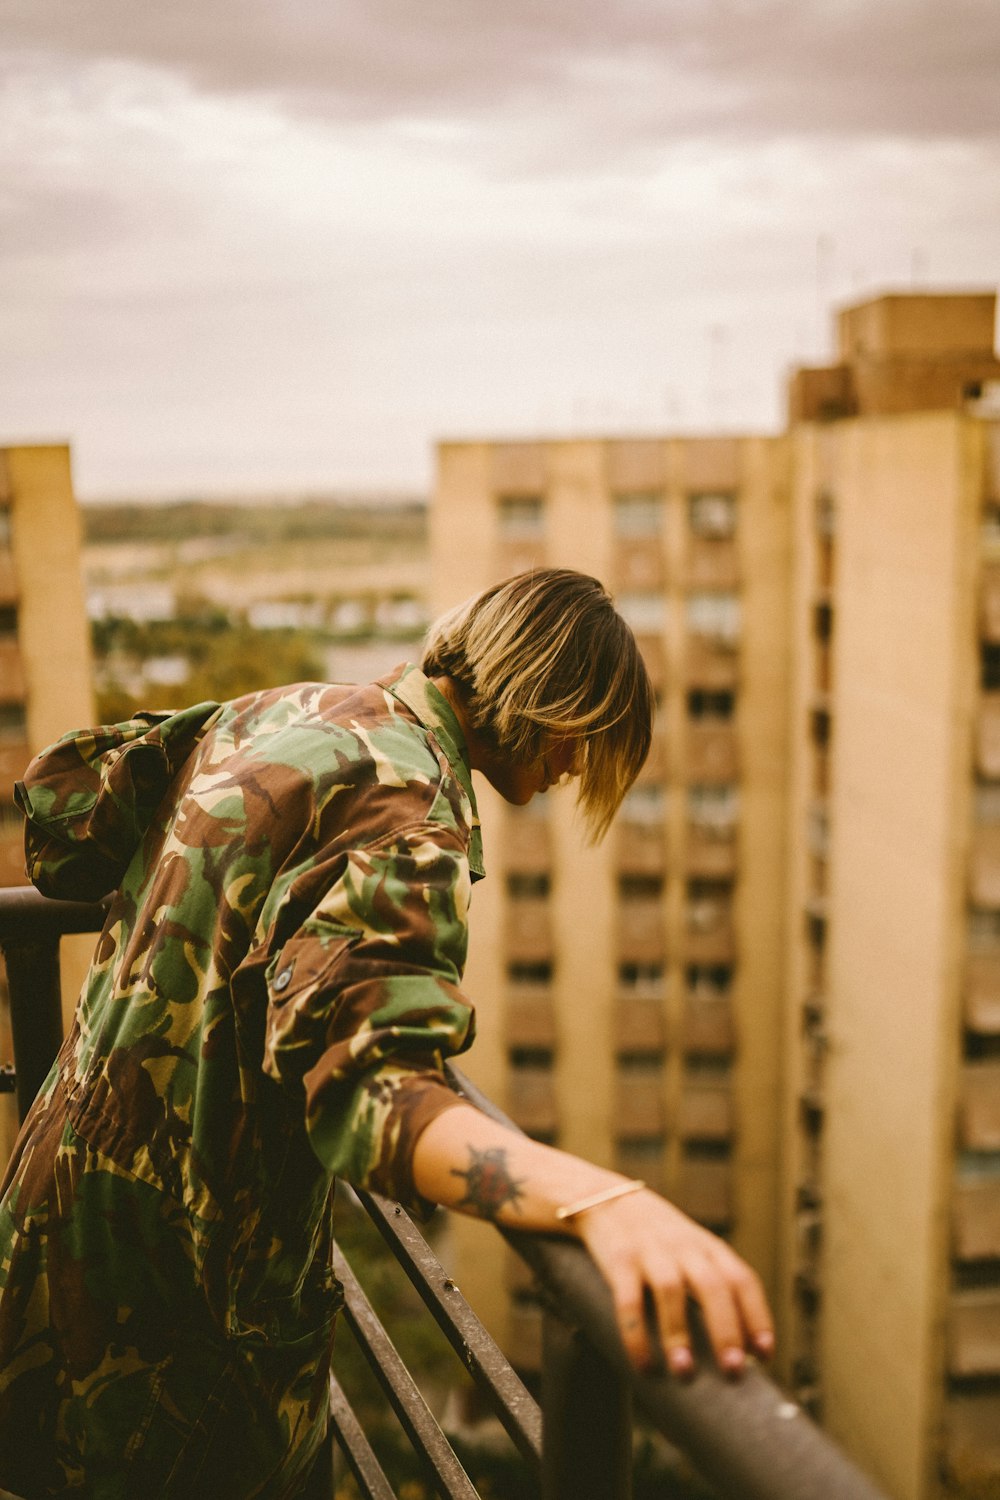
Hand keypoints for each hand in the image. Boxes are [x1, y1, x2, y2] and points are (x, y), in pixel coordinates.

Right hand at [572, 1188, 773, 1378]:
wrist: (607, 1200)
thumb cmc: (661, 1241)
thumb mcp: (693, 1250)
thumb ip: (715, 1285)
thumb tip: (741, 1350)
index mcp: (708, 1247)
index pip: (742, 1279)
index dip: (757, 1316)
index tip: (765, 1355)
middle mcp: (684, 1247)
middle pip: (712, 1285)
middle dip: (725, 1329)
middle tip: (733, 1370)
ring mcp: (650, 1251)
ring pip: (671, 1290)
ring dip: (679, 1333)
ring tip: (684, 1372)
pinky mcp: (619, 1260)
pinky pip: (628, 1300)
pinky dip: (636, 1334)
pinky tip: (643, 1364)